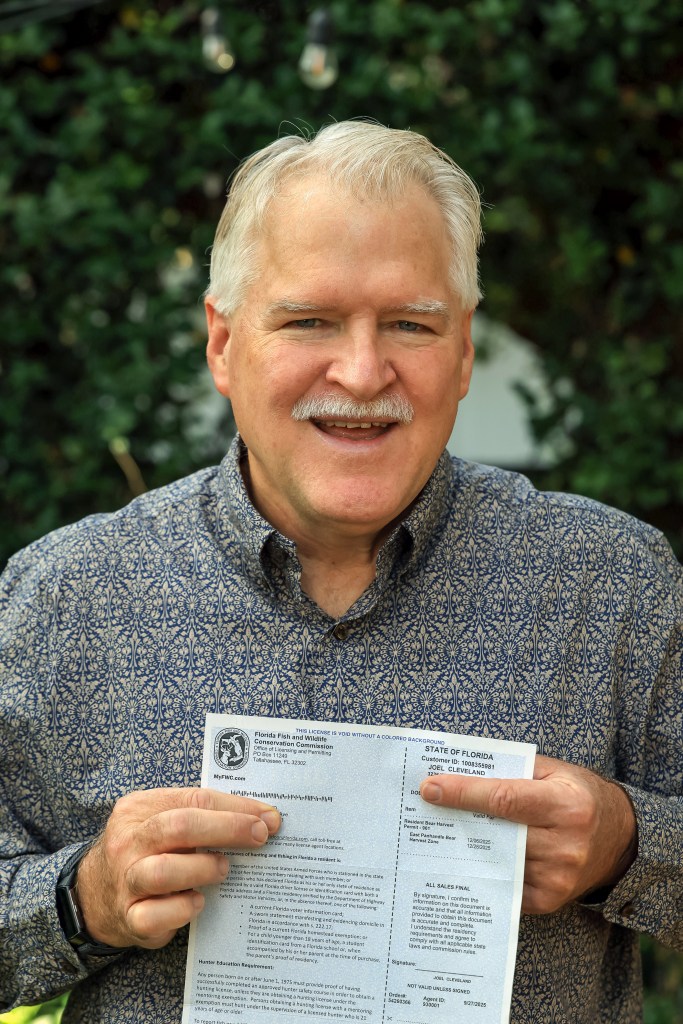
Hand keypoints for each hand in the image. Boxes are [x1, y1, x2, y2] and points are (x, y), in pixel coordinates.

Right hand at [77, 787, 280, 948]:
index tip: (268, 818)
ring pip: (166, 871)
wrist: (92, 893)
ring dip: (204, 868)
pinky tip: (197, 903)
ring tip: (223, 870)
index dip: (235, 808)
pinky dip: (183, 910)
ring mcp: (125, 881)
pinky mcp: (128, 918)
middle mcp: (128, 841)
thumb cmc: (144, 850)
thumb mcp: (161, 820)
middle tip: (259, 837)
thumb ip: (201, 815)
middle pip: (179, 826)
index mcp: (139, 808)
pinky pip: (156, 916)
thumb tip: (260, 819)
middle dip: (227, 829)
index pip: (194, 799)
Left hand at [420, 755, 636, 914]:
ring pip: (496, 860)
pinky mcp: (549, 900)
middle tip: (424, 809)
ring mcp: (557, 877)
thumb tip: (462, 772)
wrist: (621, 839)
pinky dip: (484, 869)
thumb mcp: (556, 771)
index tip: (430, 788)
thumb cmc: (581, 796)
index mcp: (566, 805)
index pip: (504, 799)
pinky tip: (465, 857)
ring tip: (438, 831)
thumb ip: (515, 771)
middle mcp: (565, 844)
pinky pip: (504, 885)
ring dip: (466, 846)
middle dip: (458, 819)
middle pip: (496, 832)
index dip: (464, 793)